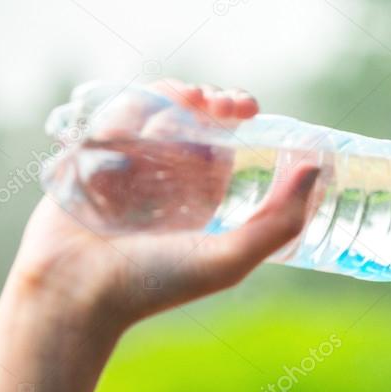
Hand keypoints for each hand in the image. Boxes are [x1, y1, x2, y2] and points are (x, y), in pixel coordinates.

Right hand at [2, 78, 318, 343]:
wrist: (74, 292)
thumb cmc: (155, 284)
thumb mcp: (232, 258)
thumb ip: (280, 220)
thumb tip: (317, 167)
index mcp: (201, 191)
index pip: (225, 137)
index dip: (238, 113)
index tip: (248, 107)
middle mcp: (165, 173)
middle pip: (191, 114)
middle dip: (209, 99)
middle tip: (217, 102)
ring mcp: (125, 162)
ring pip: (152, 109)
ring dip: (171, 99)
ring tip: (183, 109)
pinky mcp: (88, 156)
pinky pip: (111, 117)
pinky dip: (127, 113)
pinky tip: (137, 125)